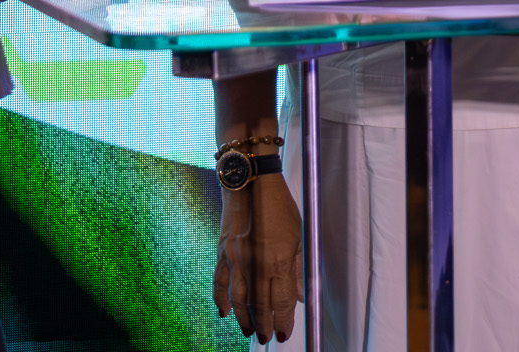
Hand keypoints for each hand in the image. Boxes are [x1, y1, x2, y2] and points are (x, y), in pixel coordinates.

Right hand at [214, 171, 301, 342]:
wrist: (250, 183)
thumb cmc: (278, 205)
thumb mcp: (297, 236)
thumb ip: (297, 270)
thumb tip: (298, 296)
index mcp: (278, 260)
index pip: (281, 302)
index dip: (283, 322)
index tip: (283, 333)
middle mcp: (256, 263)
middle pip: (259, 306)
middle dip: (264, 326)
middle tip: (267, 337)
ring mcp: (237, 259)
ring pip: (238, 300)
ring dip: (244, 319)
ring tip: (250, 330)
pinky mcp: (223, 253)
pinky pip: (220, 282)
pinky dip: (221, 300)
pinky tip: (224, 312)